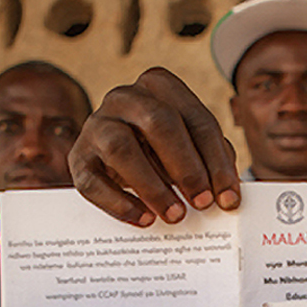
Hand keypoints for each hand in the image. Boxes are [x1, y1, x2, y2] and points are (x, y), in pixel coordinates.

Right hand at [70, 68, 239, 226]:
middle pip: (158, 122)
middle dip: (186, 167)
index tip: (228, 198)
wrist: (114, 159)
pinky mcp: (79, 158)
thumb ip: (212, 162)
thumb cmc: (164, 152)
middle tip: (203, 203)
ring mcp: (96, 125)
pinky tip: (145, 220)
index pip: (196, 119)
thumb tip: (227, 196)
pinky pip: (93, 182)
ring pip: (120, 147)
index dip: (216, 161)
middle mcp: (124, 97)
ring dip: (153, 186)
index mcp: (159, 86)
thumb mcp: (192, 147)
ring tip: (176, 215)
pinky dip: (120, 204)